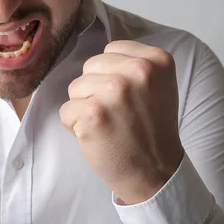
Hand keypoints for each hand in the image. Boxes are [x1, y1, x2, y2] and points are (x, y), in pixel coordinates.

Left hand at [60, 40, 183, 204]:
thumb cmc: (151, 129)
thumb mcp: (157, 85)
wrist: (156, 174)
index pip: (111, 50)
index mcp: (156, 59)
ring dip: (85, 107)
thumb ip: (134, 63)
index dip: (111, 74)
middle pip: (90, 66)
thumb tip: (100, 55)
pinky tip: (98, 136)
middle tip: (118, 114)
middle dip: (95, 89)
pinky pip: (66, 110)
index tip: (129, 97)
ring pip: (75, 87)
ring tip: (109, 124)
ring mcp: (115, 90)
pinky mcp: (93, 112)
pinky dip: (75, 126)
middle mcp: (138, 70)